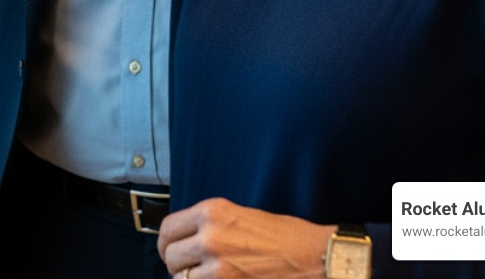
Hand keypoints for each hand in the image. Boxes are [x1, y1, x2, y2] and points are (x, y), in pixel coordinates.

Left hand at [158, 198, 334, 278]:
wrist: (317, 257)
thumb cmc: (287, 237)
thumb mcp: (242, 216)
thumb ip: (211, 225)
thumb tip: (188, 240)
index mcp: (212, 212)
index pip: (168, 229)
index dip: (167, 244)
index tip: (171, 251)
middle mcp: (211, 236)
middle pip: (171, 257)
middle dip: (177, 266)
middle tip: (188, 269)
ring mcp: (219, 266)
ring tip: (207, 278)